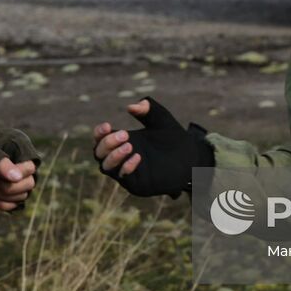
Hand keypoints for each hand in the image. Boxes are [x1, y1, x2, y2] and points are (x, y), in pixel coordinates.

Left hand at [0, 156, 36, 212]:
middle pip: (29, 184)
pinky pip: (16, 205)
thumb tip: (17, 178)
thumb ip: (1, 163)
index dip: (16, 174)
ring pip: (23, 196)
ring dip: (3, 195)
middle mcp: (24, 163)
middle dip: (7, 187)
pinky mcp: (12, 191)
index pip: (31, 167)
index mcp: (21, 147)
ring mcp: (19, 179)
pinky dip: (3, 205)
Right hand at [91, 97, 212, 198]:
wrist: (191, 158)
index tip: (108, 125)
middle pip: (99, 153)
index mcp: (123, 141)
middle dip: (107, 143)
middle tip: (125, 134)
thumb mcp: (161, 119)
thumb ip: (148, 109)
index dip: (99, 133)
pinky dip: (126, 167)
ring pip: (105, 167)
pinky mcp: (137, 183)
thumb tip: (131, 107)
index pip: (100, 139)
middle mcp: (121, 157)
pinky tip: (138, 157)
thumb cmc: (174, 139)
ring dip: (113, 156)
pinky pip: (123, 178)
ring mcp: (127, 171)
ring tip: (130, 145)